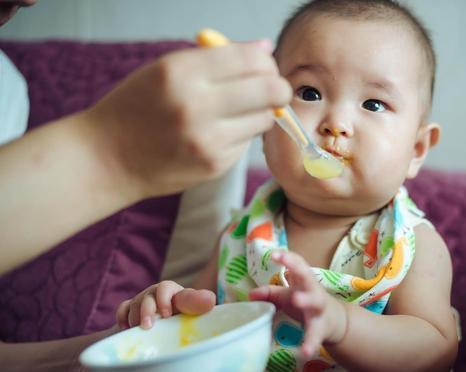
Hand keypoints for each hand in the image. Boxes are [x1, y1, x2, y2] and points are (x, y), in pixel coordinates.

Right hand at [86, 41, 291, 198]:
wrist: (107, 158)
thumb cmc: (136, 108)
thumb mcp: (165, 70)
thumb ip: (216, 58)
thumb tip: (264, 49)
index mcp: (180, 72)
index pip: (249, 58)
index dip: (264, 61)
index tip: (262, 67)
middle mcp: (196, 105)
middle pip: (270, 89)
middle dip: (277, 86)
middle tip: (270, 89)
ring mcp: (207, 139)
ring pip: (265, 118)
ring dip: (260, 112)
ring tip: (236, 112)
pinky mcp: (214, 165)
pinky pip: (247, 142)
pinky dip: (240, 135)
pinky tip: (216, 134)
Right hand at [115, 280, 215, 329]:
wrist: (171, 324)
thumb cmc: (184, 316)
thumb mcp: (192, 310)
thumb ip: (197, 304)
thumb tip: (210, 299)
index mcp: (173, 292)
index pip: (166, 288)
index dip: (163, 299)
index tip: (166, 315)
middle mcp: (157, 293)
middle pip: (147, 297)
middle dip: (146, 311)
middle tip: (147, 327)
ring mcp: (143, 300)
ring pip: (134, 304)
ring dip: (135, 317)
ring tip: (140, 330)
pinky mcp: (130, 309)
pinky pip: (122, 309)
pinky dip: (123, 318)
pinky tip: (126, 328)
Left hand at [249, 251, 347, 356]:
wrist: (334, 320)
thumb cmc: (305, 300)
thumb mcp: (286, 295)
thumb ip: (269, 293)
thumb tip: (250, 294)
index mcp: (304, 280)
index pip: (297, 264)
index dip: (287, 258)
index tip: (274, 254)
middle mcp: (313, 290)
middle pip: (309, 278)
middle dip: (299, 272)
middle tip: (288, 267)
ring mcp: (318, 308)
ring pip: (315, 302)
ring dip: (306, 300)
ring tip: (296, 300)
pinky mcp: (321, 327)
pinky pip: (315, 335)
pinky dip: (310, 343)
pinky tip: (304, 351)